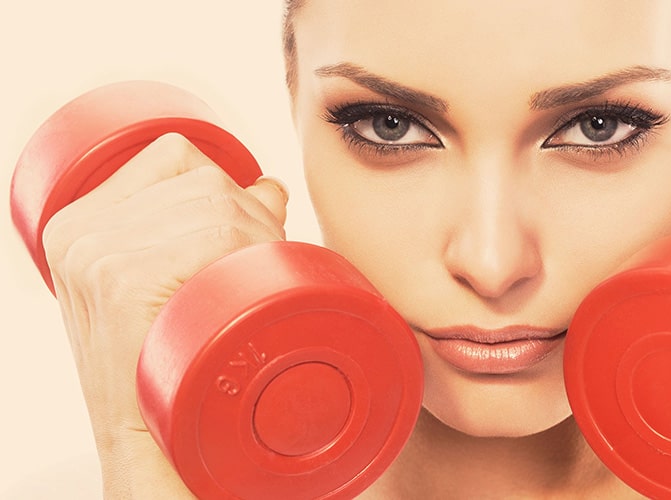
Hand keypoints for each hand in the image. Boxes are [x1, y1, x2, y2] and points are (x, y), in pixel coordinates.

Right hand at [41, 133, 287, 494]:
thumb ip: (210, 226)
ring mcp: (95, 255)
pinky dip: (253, 253)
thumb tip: (269, 185)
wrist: (154, 452)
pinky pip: (216, 232)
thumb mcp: (175, 287)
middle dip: (257, 217)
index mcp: (80, 221)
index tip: (248, 236)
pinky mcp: (120, 283)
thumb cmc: (172, 373)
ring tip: (255, 291)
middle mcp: (80, 230)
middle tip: (264, 273)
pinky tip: (246, 291)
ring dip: (265, 238)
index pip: (176, 155)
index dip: (230, 186)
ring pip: (220, 202)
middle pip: (205, 177)